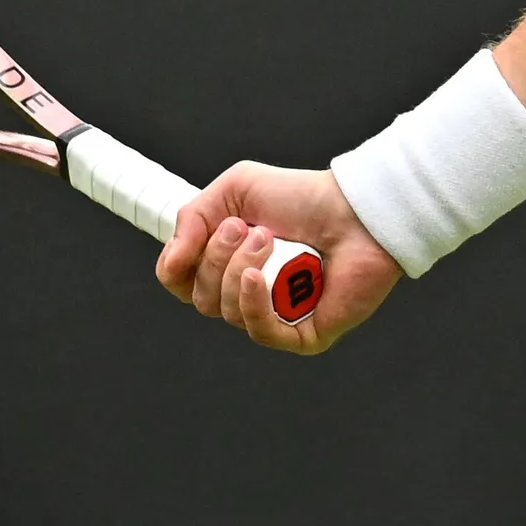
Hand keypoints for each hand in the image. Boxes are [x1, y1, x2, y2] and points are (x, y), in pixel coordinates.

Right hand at [157, 161, 402, 355]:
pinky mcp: (303, 336)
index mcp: (228, 266)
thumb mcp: (234, 190)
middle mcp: (248, 296)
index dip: (179, 264)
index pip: (181, 284)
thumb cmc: (303, 198)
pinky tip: (257, 277)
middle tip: (248, 227)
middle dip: (217, 257)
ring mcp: (275, 318)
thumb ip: (191, 219)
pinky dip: (252, 303)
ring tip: (269, 238)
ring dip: (240, 269)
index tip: (201, 232)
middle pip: (200, 298)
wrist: (355, 209)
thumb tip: (170, 264)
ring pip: (226, 312)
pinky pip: (261, 332)